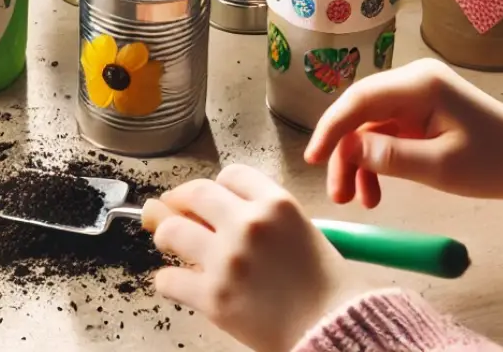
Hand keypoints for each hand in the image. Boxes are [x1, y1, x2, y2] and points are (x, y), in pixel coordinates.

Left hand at [143, 166, 350, 351]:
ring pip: (172, 230)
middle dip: (180, 200)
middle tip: (174, 211)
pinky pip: (169, 278)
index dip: (218, 186)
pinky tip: (176, 281)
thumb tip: (205, 204)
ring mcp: (229, 259)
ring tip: (168, 241)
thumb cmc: (324, 285)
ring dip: (165, 234)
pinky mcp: (215, 296)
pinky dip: (168, 280)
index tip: (212, 198)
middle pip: (195, 193)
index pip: (231, 174)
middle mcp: (250, 224)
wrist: (337, 329)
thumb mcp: (299, 230)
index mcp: (276, 203)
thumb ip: (257, 213)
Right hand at [304, 58, 502, 227]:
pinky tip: (375, 191)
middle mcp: (413, 81)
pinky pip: (385, 133)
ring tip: (356, 201)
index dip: (331, 128)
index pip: (359, 100)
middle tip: (336, 194)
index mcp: (419, 84)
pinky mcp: (420, 112)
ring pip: (369, 126)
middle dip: (344, 153)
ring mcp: (416, 95)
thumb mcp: (441, 168)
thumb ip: (390, 157)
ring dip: (359, 161)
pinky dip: (377, 160)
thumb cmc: (495, 164)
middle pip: (360, 113)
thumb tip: (346, 149)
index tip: (311, 159)